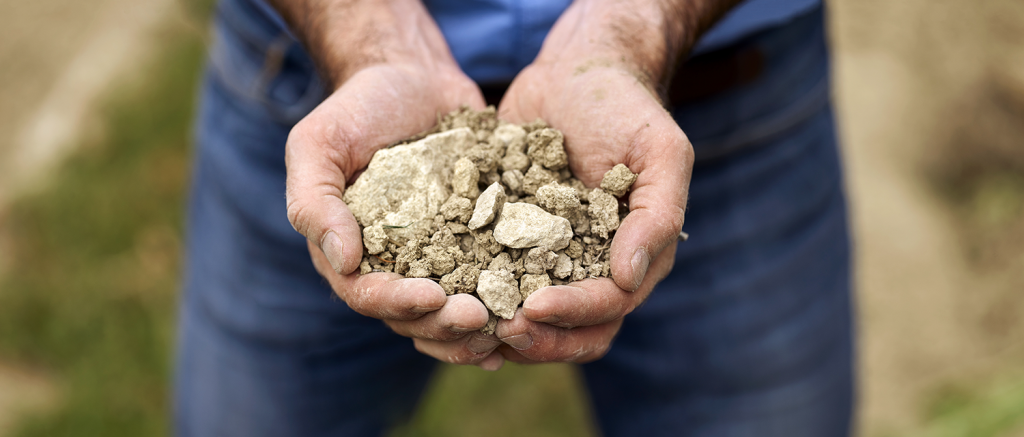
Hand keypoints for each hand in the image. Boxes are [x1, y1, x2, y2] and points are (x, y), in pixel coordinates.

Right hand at [278, 0, 503, 369]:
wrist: (414, 79)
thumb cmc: (358, 109)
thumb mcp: (318, 144)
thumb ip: (315, 201)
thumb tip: (342, 260)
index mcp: (350, 253)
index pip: (368, 294)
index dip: (398, 302)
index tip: (431, 297)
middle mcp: (393, 266)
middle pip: (415, 317)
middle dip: (445, 324)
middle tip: (479, 318)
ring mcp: (437, 258)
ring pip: (453, 313)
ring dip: (477, 329)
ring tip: (505, 327)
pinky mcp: (476, 243)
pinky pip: (490, 282)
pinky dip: (506, 302)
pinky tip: (530, 312)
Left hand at [494, 0, 711, 362]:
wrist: (574, 71)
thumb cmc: (625, 107)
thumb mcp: (660, 152)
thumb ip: (657, 216)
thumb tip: (629, 279)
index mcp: (634, 257)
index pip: (609, 306)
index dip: (574, 313)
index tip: (533, 308)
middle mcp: (593, 267)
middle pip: (573, 331)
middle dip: (538, 338)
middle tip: (498, 331)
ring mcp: (549, 258)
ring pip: (531, 319)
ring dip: (502, 329)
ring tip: (466, 323)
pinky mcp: (509, 241)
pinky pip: (491, 280)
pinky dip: (472, 295)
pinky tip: (442, 294)